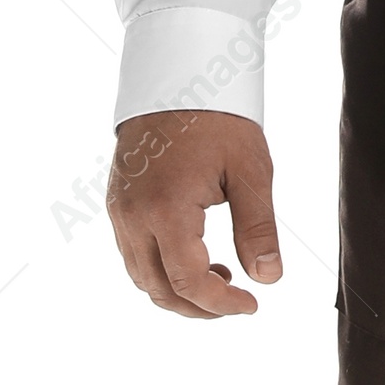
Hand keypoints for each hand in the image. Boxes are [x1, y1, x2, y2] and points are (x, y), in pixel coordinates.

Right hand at [107, 110, 281, 318]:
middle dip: (199, 307)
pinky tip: (195, 256)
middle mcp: (133, 216)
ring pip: (141, 276)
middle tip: (237, 300)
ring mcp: (119, 210)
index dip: (221, 304)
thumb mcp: (251, 172)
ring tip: (220, 275)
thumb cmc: (218, 119)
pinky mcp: (117, 203)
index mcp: (167, 210)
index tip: (252, 305)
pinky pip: (133, 254)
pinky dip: (161, 269)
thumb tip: (268, 278)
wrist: (177, 78)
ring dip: (178, 291)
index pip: (188, 282)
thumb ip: (258, 229)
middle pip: (159, 289)